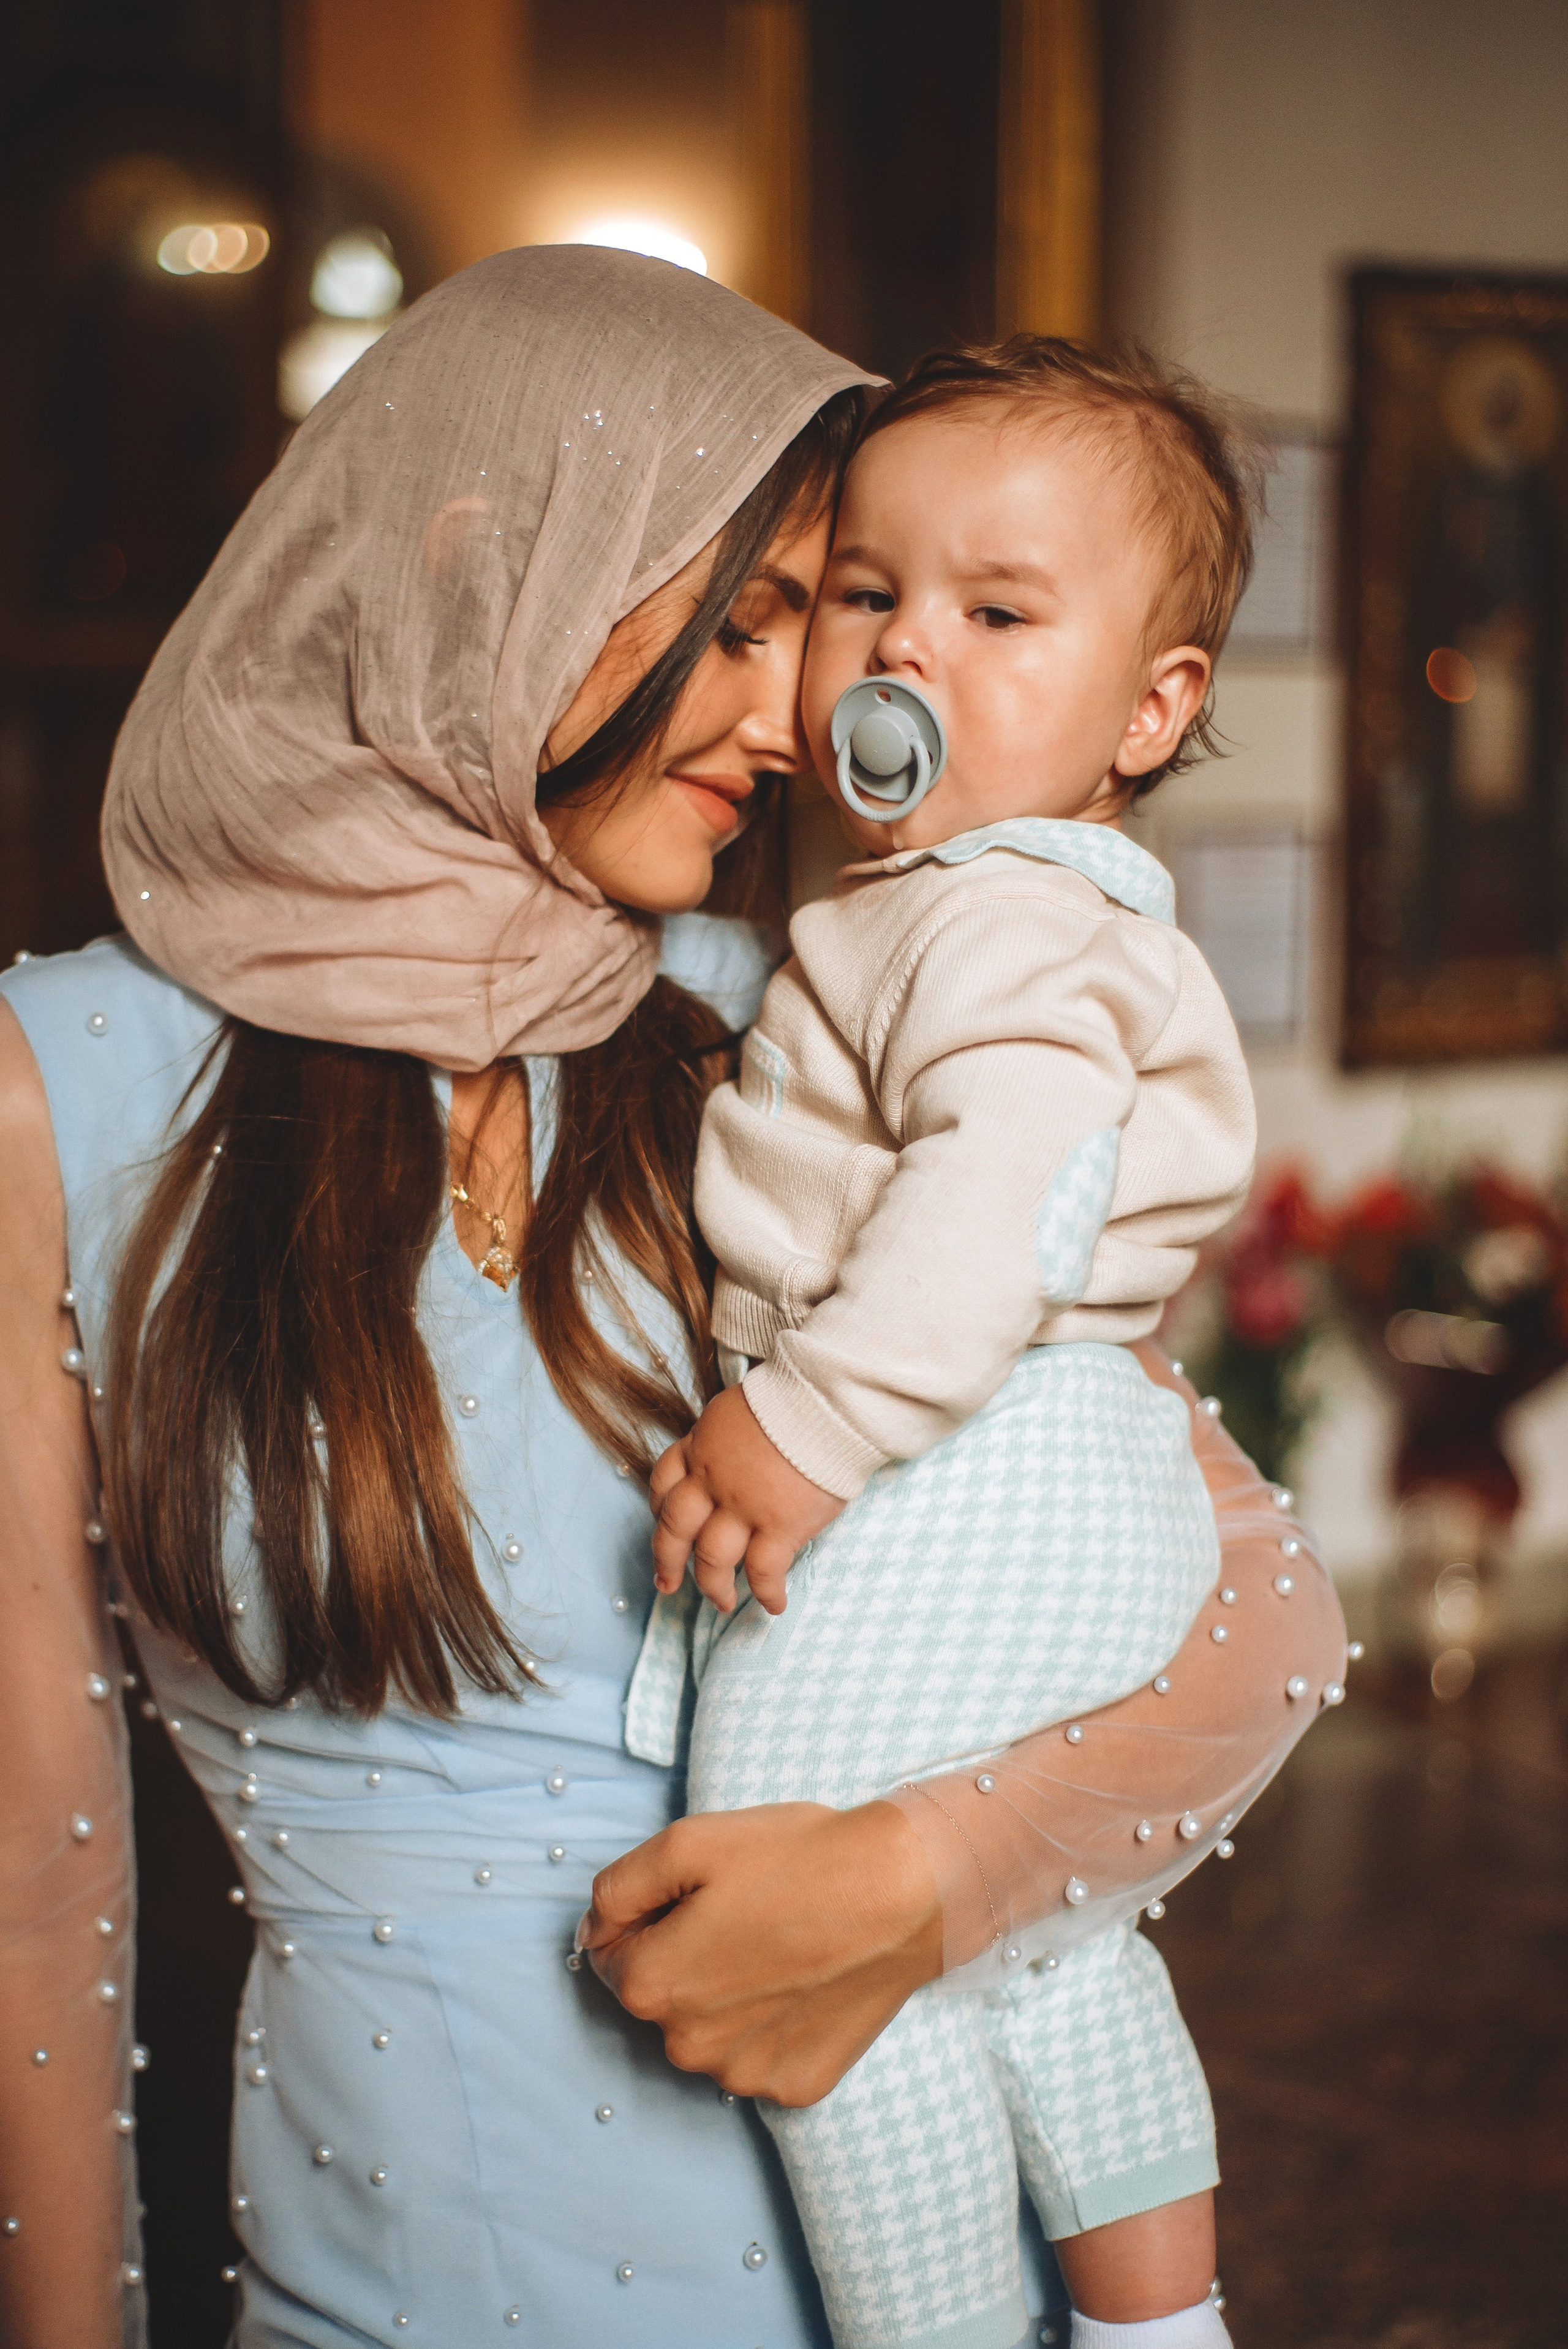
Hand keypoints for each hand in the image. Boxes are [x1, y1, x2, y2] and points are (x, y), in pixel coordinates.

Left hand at [578, 1800, 943, 2106]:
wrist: (903, 1891)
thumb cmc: (797, 1858)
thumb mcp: (688, 1842)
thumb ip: (618, 1886)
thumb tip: (593, 1925)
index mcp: (652, 1986)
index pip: (611, 1955)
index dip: (648, 1916)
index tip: (695, 1894)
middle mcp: (688, 2048)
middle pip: (661, 1996)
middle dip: (685, 1956)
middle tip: (743, 1913)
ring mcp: (745, 2074)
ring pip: (709, 2032)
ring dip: (726, 1995)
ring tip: (779, 1944)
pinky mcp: (795, 2086)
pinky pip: (760, 2055)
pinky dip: (773, 2025)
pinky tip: (804, 1982)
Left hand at [649, 1383, 843, 1614]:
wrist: (826, 1400)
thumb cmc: (793, 1395)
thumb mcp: (739, 1407)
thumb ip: (728, 1436)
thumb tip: (736, 1451)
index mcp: (702, 1446)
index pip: (665, 1480)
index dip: (659, 1508)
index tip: (662, 1522)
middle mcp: (713, 1480)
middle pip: (675, 1528)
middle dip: (667, 1560)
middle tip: (667, 1583)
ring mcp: (743, 1507)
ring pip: (712, 1558)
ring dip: (713, 1586)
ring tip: (722, 1602)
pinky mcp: (779, 1526)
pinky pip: (763, 1571)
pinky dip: (766, 1593)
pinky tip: (774, 1605)